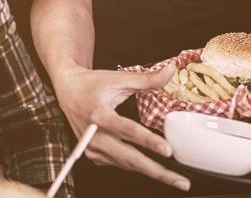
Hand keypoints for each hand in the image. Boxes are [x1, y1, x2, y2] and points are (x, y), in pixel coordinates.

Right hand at [49, 64, 188, 190]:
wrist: (69, 91)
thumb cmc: (93, 84)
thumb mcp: (119, 79)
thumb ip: (147, 79)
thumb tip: (171, 70)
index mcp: (99, 114)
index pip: (127, 130)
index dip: (149, 141)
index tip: (168, 150)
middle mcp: (93, 136)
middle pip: (129, 158)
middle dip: (157, 171)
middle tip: (181, 181)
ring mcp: (92, 148)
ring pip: (126, 165)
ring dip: (152, 172)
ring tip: (175, 178)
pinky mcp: (93, 154)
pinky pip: (120, 163)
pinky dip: (137, 166)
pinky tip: (154, 167)